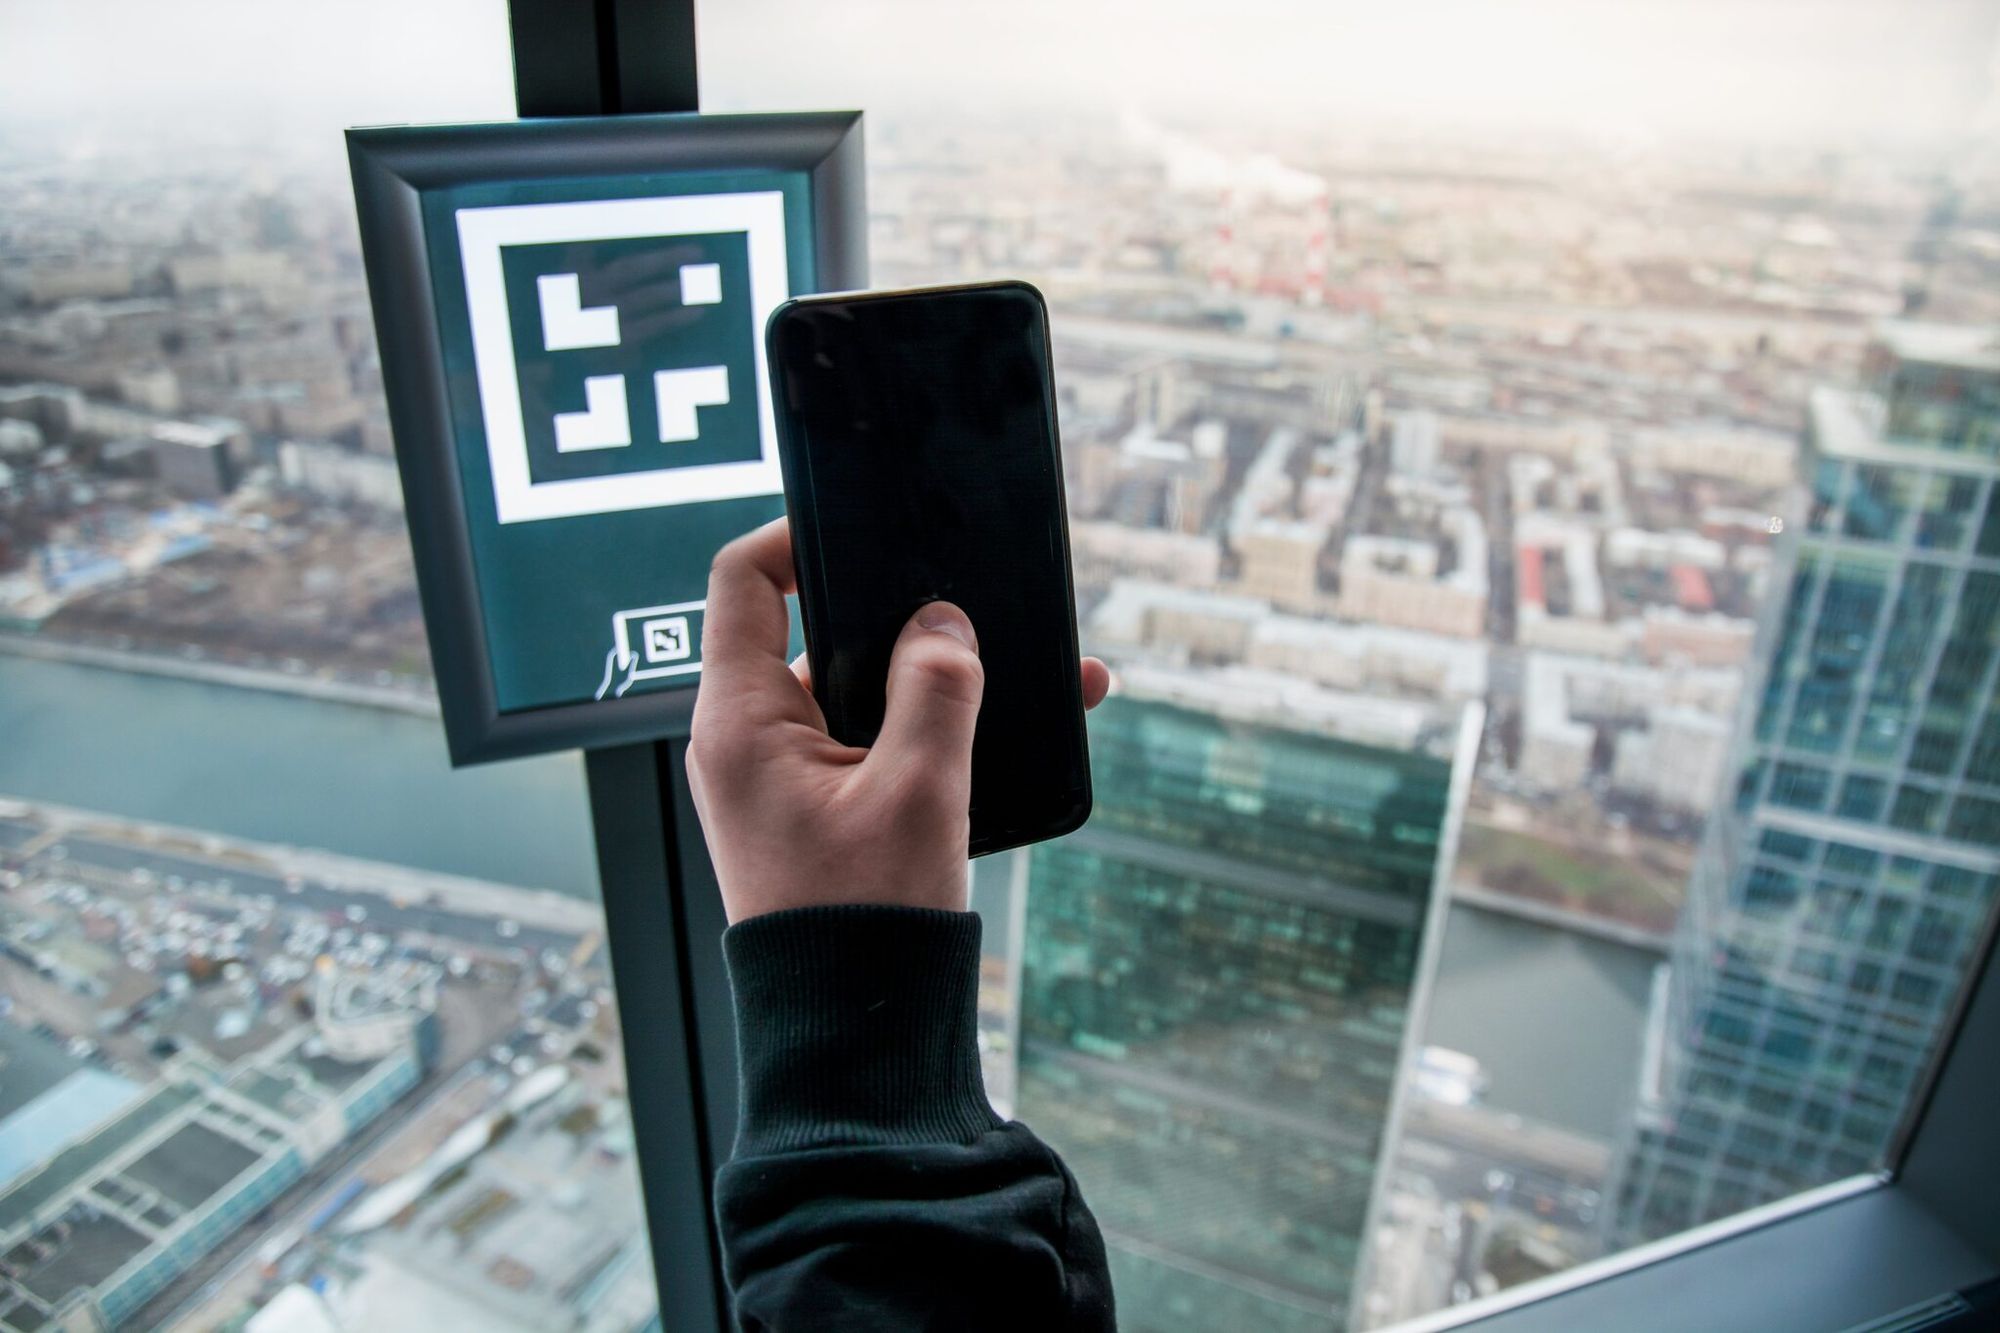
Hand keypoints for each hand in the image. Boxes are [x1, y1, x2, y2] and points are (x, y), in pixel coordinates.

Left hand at [687, 517, 1110, 923]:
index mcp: (740, 722)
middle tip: (976, 607)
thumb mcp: (919, 793)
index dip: (796, 536)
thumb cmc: (864, 928)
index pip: (742, 582)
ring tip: (1025, 677)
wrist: (857, 1036)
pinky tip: (1003, 731)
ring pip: (857, 692)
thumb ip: (935, 690)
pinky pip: (872, 742)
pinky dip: (930, 729)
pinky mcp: (818, 811)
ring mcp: (782, 778)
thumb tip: (942, 623)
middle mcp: (748, 742)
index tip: (867, 527)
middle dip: (905, 618)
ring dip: (934, 680)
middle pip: (816, 633)